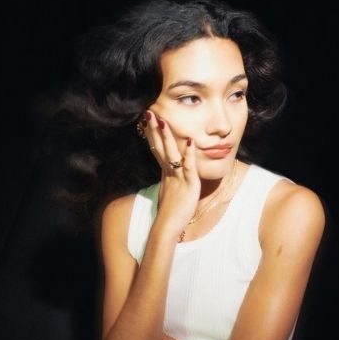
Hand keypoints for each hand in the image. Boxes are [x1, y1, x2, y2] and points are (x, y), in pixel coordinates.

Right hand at [143, 110, 200, 236]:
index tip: (148, 120)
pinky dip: (189, 154)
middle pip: (161, 147)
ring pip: (172, 153)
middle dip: (155, 129)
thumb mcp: (168, 191)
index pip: (157, 149)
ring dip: (167, 136)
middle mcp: (169, 173)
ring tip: (163, 120)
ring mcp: (178, 178)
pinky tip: (190, 141)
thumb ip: (169, 179)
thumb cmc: (170, 212)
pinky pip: (188, 167)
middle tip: (149, 112)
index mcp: (165, 173)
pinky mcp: (188, 185)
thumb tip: (168, 172)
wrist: (167, 227)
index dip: (153, 134)